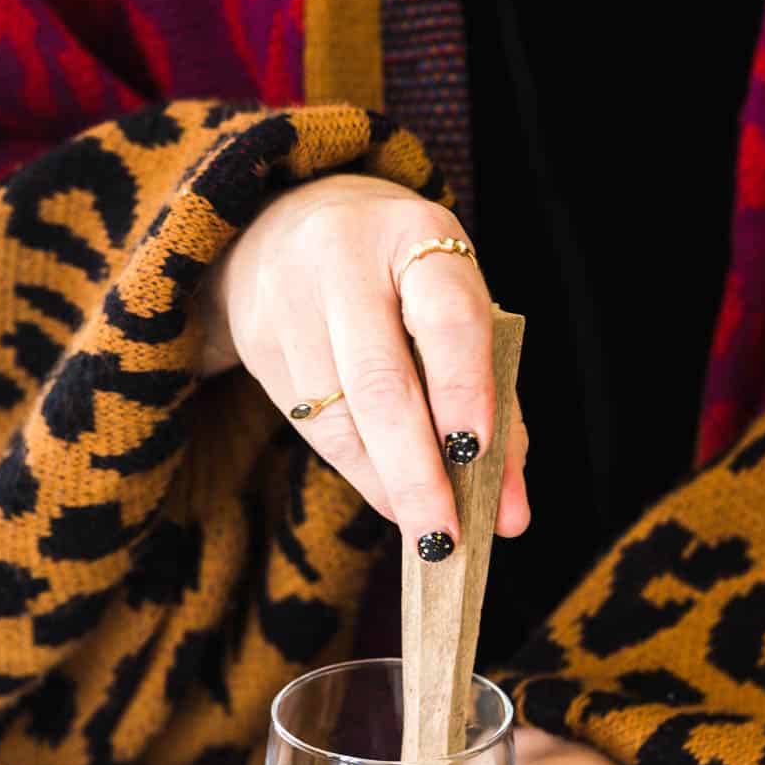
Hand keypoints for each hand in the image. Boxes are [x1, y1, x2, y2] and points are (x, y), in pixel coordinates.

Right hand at [196, 173, 529, 543]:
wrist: (282, 224)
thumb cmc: (400, 278)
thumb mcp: (455, 306)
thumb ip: (496, 402)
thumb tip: (510, 515)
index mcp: (416, 236)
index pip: (446, 316)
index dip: (464, 387)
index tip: (477, 455)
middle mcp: (343, 260)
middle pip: (379, 383)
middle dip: (418, 474)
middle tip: (447, 540)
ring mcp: (287, 300)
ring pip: (339, 419)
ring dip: (388, 486)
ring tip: (429, 529)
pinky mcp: (254, 340)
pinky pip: (310, 428)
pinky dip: (359, 472)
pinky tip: (389, 492)